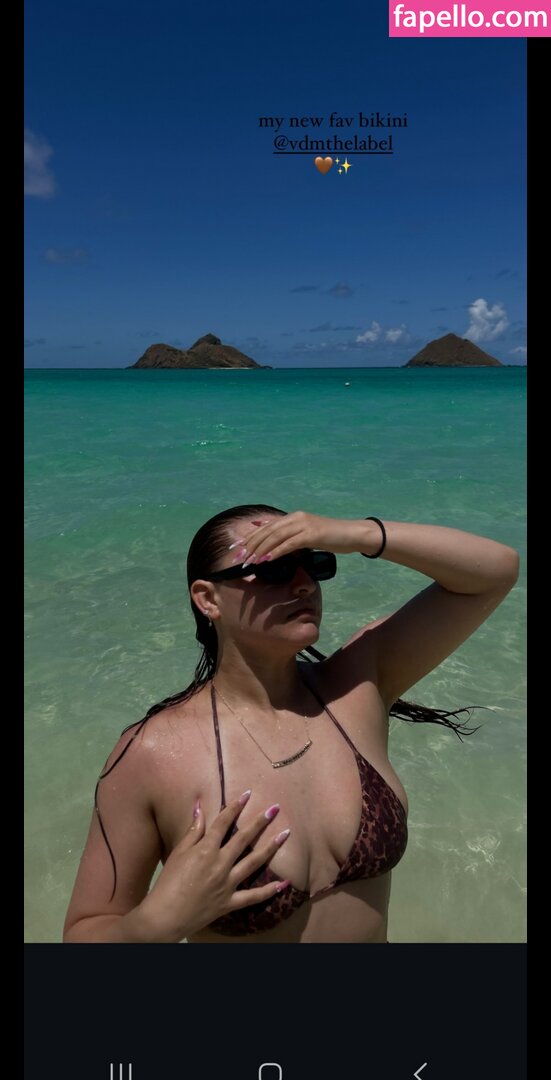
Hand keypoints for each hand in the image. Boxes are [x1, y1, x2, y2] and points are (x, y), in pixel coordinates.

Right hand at [136, 795, 290, 941]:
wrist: (165, 916)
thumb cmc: (167, 883)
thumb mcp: (178, 853)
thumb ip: (193, 831)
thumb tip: (200, 807)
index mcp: (206, 850)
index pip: (223, 823)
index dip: (235, 807)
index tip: (247, 794)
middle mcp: (220, 864)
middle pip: (244, 839)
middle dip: (260, 822)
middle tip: (275, 809)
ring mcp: (227, 884)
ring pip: (254, 863)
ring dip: (271, 847)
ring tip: (285, 834)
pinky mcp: (230, 902)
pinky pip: (253, 897)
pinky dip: (268, 891)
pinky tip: (283, 884)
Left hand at [232, 511, 364, 564]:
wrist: (353, 534)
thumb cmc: (331, 538)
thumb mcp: (307, 536)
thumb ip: (291, 538)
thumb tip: (274, 548)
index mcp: (293, 518)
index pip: (266, 527)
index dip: (248, 537)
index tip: (235, 548)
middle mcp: (295, 518)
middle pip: (267, 531)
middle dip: (250, 545)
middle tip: (238, 558)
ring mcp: (303, 525)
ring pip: (275, 537)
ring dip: (260, 551)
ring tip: (249, 562)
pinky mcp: (311, 534)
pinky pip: (289, 544)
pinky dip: (275, 552)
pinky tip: (266, 560)